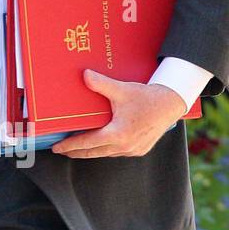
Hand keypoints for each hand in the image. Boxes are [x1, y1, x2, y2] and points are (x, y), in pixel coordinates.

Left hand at [51, 69, 186, 157]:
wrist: (171, 104)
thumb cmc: (147, 98)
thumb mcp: (122, 90)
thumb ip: (101, 84)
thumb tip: (84, 75)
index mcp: (118, 134)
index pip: (87, 144)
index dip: (69, 146)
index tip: (57, 148)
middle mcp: (124, 146)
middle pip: (93, 153)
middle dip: (75, 152)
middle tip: (61, 149)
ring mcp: (132, 150)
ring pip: (105, 154)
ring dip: (90, 151)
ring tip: (77, 147)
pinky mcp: (139, 150)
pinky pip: (116, 152)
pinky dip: (105, 149)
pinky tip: (99, 144)